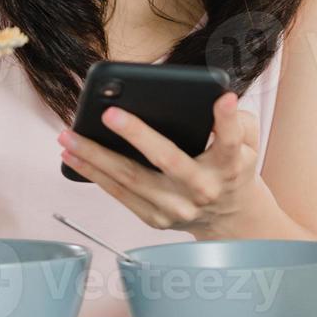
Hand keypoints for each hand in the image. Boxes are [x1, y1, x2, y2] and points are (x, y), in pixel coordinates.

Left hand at [57, 92, 272, 239]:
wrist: (229, 217)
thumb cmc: (232, 167)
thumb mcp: (247, 142)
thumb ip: (236, 120)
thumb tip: (213, 99)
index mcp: (230, 166)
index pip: (230, 140)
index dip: (227, 120)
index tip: (223, 97)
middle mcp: (202, 189)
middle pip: (168, 160)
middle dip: (137, 135)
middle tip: (109, 113)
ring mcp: (177, 208)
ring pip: (132, 180)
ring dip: (96, 157)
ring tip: (69, 136)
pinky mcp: (156, 219)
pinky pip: (120, 194)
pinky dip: (94, 174)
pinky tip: (74, 156)